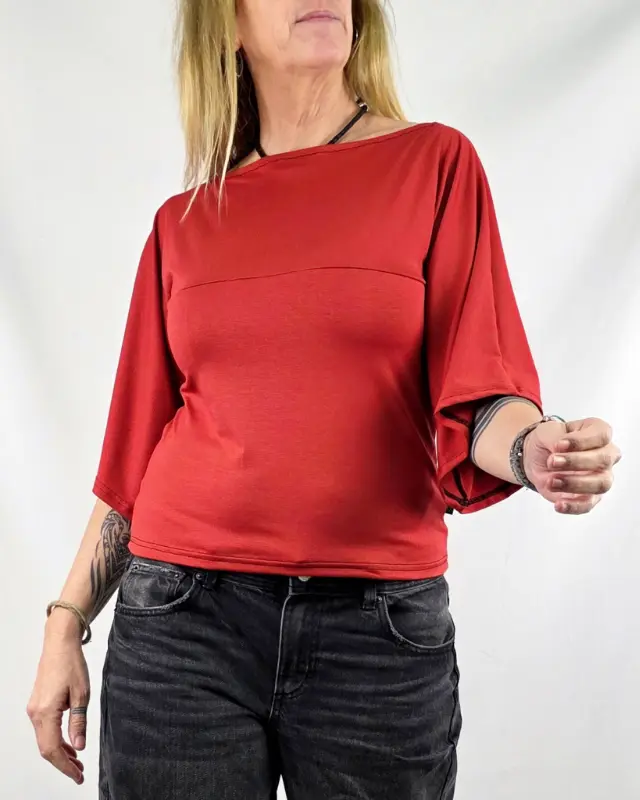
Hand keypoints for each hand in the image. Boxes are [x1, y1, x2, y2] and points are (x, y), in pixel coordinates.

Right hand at [27, 618, 89, 784]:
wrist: (60, 643)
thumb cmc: (72, 663)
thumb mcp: (82, 694)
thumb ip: (79, 723)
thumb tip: (79, 747)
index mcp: (45, 712)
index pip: (52, 749)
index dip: (65, 766)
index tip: (78, 776)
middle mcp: (35, 713)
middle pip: (46, 748)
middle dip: (62, 763)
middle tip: (79, 772)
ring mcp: (34, 708)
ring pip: (45, 739)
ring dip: (60, 752)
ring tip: (77, 760)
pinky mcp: (37, 704)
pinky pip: (45, 729)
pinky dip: (56, 739)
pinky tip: (69, 742)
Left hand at [522, 417, 620, 513]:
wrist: (536, 458)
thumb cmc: (548, 441)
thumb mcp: (547, 432)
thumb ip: (555, 438)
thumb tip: (560, 450)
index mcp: (598, 432)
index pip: (601, 435)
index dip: (581, 441)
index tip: (558, 445)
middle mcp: (606, 455)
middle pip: (603, 460)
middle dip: (576, 462)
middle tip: (552, 462)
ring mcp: (601, 477)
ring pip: (601, 484)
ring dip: (575, 484)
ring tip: (551, 481)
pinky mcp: (590, 497)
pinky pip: (588, 505)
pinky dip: (573, 506)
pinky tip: (558, 504)